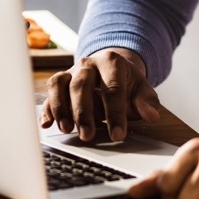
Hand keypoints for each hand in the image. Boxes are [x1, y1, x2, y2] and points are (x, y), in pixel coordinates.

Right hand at [39, 47, 159, 141]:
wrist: (111, 68)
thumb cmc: (127, 83)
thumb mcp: (142, 89)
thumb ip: (147, 102)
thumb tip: (151, 115)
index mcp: (112, 62)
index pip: (112, 89)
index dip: (115, 113)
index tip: (118, 135)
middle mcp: (88, 64)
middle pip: (81, 85)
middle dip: (83, 112)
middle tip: (87, 136)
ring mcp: (71, 71)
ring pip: (59, 85)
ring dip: (60, 108)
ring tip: (66, 129)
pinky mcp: (60, 82)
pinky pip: (49, 92)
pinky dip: (47, 108)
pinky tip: (46, 124)